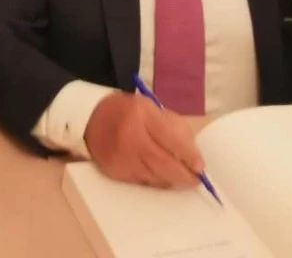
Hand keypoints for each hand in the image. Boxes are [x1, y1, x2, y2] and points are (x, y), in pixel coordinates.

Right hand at [84, 91, 202, 188]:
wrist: (91, 119)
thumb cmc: (128, 112)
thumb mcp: (152, 109)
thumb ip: (174, 128)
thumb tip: (193, 156)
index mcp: (142, 115)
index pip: (170, 139)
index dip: (188, 155)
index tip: (200, 167)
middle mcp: (130, 136)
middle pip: (162, 164)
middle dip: (183, 176)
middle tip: (196, 180)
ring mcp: (121, 156)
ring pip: (154, 177)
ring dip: (171, 180)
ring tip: (180, 177)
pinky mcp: (114, 171)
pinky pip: (142, 182)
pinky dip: (155, 181)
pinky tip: (160, 176)